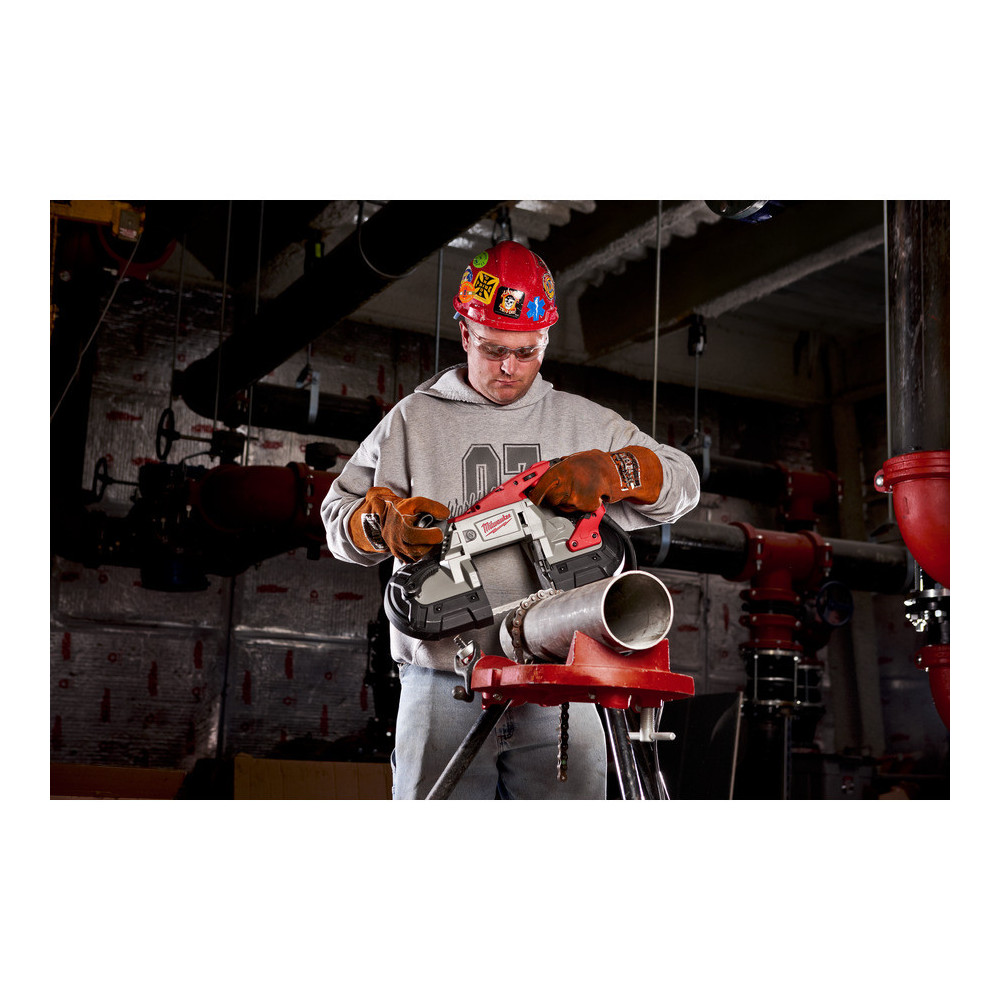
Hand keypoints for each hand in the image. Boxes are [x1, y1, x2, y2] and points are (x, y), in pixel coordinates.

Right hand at [349, 487, 450, 561]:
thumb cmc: (398, 510)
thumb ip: (432, 506)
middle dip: (430, 542)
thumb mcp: (415, 502)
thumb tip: (445, 514)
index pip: (416, 535)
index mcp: (400, 526)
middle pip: (418, 550)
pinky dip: (420, 553)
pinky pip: (413, 560)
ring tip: (428, 538)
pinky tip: (422, 544)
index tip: (439, 531)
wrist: (382, 517)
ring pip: (416, 557)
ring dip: (426, 548)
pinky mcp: (399, 555)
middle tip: (435, 534)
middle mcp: (397, 540)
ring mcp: (397, 549)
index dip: (431, 534)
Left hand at [527, 447, 662, 512]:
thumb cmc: (598, 464)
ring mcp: (575, 493)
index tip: (531, 498)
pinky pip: (576, 510)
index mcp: (562, 467)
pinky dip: (582, 506)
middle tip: (565, 492)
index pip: (541, 483)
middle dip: (553, 498)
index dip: (534, 493)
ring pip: (563, 505)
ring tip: (580, 492)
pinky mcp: (584, 504)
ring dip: (569, 502)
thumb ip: (560, 466)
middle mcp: (567, 480)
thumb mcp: (575, 458)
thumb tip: (544, 473)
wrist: (618, 471)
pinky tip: (588, 496)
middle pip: (550, 497)